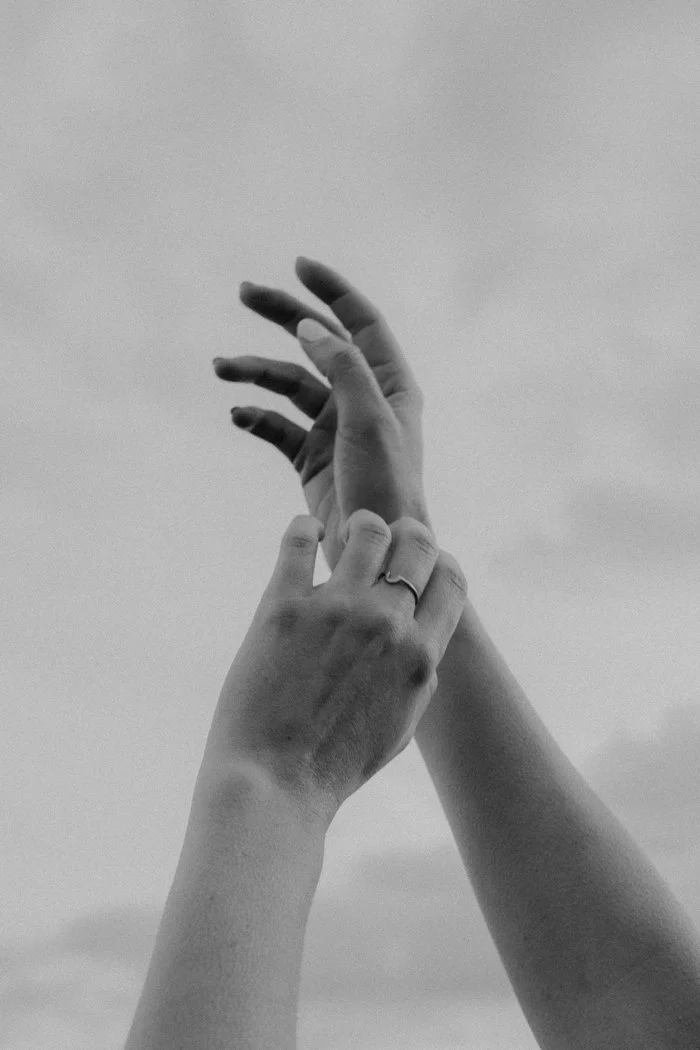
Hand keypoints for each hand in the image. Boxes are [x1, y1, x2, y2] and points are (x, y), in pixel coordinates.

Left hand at [201, 509, 467, 831]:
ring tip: (343, 535)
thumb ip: (419, 674)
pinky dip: (303, 530)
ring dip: (359, 526)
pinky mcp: (283, 605)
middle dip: (406, 535)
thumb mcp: (402, 724)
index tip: (418, 567)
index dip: (439, 563)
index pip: (451, 577)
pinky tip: (305, 538)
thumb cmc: (339, 763)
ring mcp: (336, 610)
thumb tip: (423, 638)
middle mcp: (386, 623)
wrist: (275, 782)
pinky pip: (298, 540)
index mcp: (421, 653)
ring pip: (366, 530)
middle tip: (383, 542)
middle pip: (417, 542)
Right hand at [213, 257, 431, 572]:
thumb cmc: (385, 486)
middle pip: (319, 343)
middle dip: (282, 316)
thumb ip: (342, 369)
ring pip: (290, 384)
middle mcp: (363, 400)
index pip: (361, 322)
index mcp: (388, 385)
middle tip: (244, 292)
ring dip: (256, 372)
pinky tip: (238, 415)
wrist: (375, 552)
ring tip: (221, 368)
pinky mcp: (311, 458)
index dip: (332, 290)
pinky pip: (278, 427)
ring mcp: (335, 428)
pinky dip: (257, 417)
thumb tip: (308, 326)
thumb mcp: (368, 421)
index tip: (298, 264)